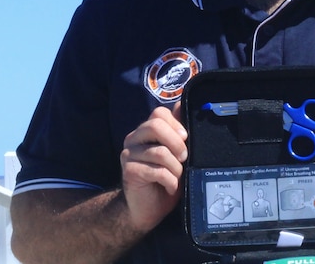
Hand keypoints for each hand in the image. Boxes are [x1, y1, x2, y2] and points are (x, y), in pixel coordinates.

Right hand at [120, 104, 187, 232]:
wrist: (146, 209)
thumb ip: (176, 132)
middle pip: (155, 125)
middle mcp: (134, 138)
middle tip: (184, 157)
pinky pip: (156, 171)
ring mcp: (128, 154)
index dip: (176, 124)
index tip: (186, 138)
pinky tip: (170, 187)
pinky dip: (170, 181)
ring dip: (176, 168)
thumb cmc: (164, 179)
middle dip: (176, 142)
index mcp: (145, 131)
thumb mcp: (175, 154)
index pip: (159, 113)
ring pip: (160, 152)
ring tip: (177, 177)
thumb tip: (182, 104)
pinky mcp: (128, 171)